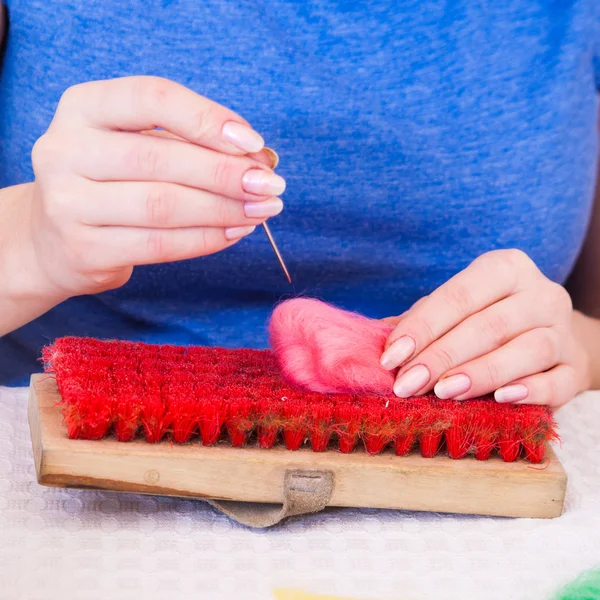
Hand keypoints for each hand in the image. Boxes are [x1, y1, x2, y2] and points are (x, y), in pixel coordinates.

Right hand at [26, 76, 284, 298]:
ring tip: (261, 211)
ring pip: (164, 206)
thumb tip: (258, 157)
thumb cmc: (112, 182)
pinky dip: (206, 239)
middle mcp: (65, 149)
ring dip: (224, 209)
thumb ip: (189, 144)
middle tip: (271, 186)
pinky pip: (159, 245)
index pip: (152, 97)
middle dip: (227, 173)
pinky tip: (234, 232)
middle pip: (161, 158)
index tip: (253, 143)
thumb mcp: (137, 145)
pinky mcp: (84, 249)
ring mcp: (68, 203)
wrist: (55, 238)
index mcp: (83, 107)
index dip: (208, 118)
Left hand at [380, 249, 590, 406]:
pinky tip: (500, 399)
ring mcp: (563, 330)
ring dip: (481, 373)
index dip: (422, 327)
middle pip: (489, 325)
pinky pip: (559, 381)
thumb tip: (377, 339)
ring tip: (444, 391)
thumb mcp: (455, 310)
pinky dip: (531, 391)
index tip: (391, 357)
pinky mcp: (576, 367)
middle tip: (407, 384)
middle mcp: (540, 293)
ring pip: (527, 350)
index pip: (459, 295)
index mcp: (505, 269)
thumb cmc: (487, 319)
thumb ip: (421, 320)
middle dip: (442, 356)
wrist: (548, 335)